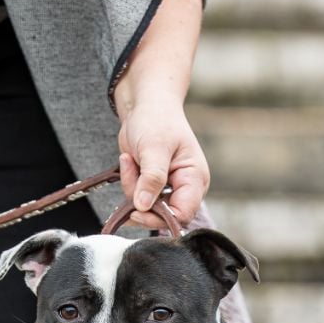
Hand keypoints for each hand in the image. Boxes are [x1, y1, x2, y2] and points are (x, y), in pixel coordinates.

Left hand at [117, 100, 208, 228]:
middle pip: (164, 216)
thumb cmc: (157, 119)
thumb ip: (151, 178)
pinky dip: (129, 184)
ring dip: (132, 189)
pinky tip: (128, 161)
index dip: (161, 218)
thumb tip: (144, 206)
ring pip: (147, 209)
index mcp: (195, 179)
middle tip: (130, 175)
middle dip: (142, 202)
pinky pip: (138, 199)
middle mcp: (185, 188)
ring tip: (129, 160)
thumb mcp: (154, 147)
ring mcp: (169, 189)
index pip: (183, 214)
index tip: (137, 210)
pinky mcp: (153, 187)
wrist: (146, 104)